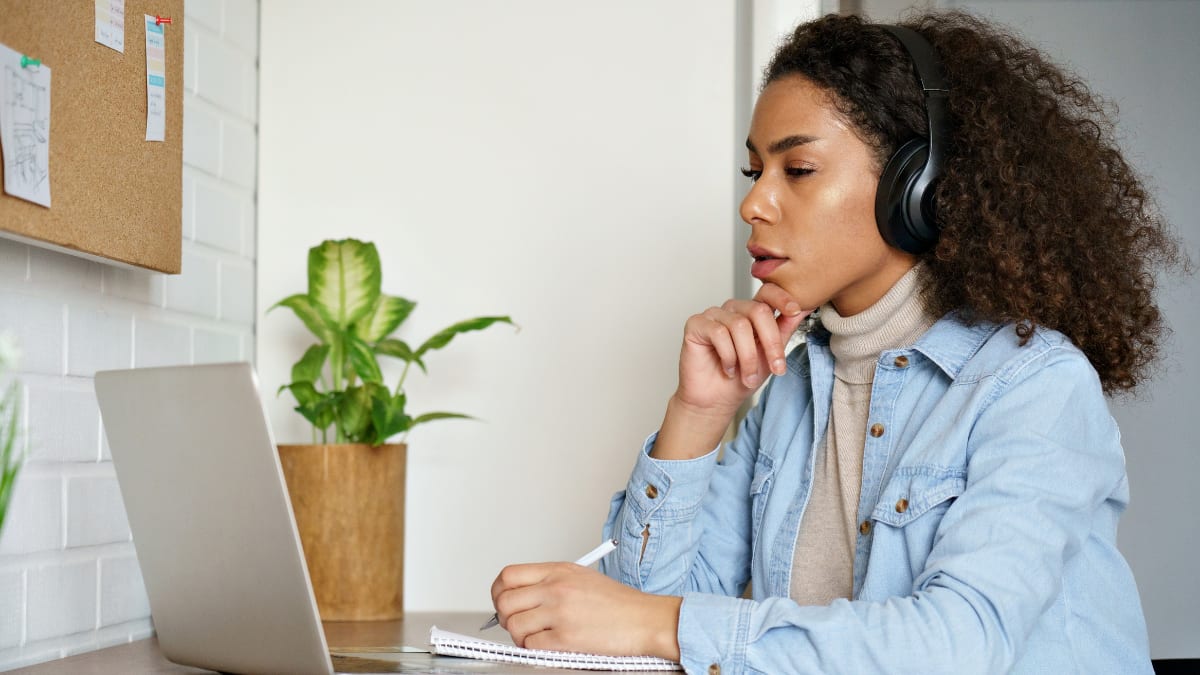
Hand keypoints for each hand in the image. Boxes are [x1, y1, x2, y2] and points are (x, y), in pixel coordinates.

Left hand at [490, 562, 681, 659]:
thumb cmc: (618, 603)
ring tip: (535, 637)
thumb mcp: (581, 578)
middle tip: (517, 623)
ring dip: (520, 636)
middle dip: (505, 617)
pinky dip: (533, 648)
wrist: (644, 619)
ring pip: (515, 625)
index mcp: (558, 570)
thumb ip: (550, 582)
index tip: (503, 601)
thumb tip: (521, 596)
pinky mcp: (566, 638)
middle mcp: (556, 588)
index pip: (509, 575)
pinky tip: (546, 645)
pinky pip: (531, 645)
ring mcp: (560, 612)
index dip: (498, 591)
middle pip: (505, 601)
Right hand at [651, 284, 809, 458]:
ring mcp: (713, 315)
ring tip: (747, 376)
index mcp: (752, 312)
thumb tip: (804, 308)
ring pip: (739, 326)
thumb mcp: (771, 354)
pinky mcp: (696, 324)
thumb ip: (785, 329)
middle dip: (771, 342)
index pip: (768, 292)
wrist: (717, 401)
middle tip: (776, 368)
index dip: (783, 298)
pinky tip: (728, 369)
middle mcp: (733, 310)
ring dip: (748, 357)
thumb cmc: (742, 378)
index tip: (794, 310)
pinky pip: (718, 333)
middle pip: (758, 310)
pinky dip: (728, 356)